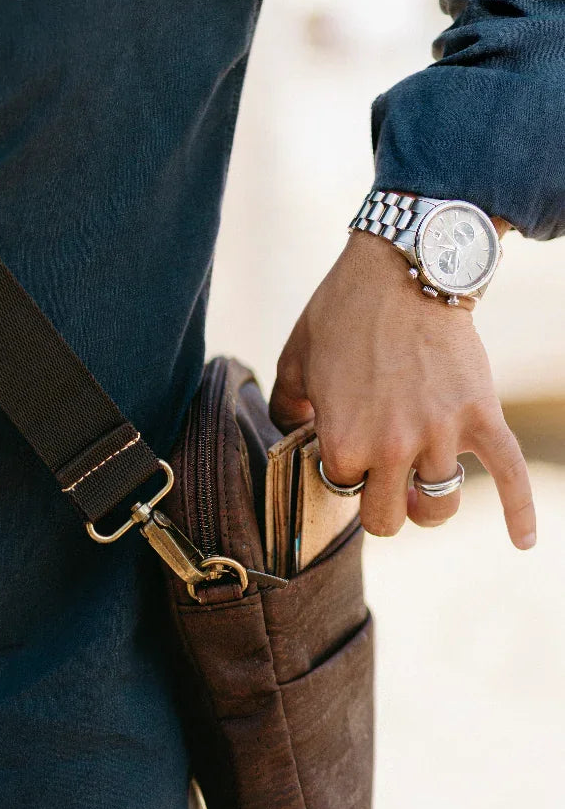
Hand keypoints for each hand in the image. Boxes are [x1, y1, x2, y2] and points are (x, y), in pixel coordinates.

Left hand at [268, 227, 535, 549]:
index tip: (348, 454)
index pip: (342, 491)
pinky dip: (519, 511)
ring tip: (422, 491)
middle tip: (382, 484)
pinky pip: (509, 474)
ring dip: (429, 504)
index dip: (343, 475)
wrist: (405, 267)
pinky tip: (522, 541)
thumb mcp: (296, 359)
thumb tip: (290, 430)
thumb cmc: (343, 311)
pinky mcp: (481, 415)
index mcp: (342, 441)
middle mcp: (391, 447)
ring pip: (439, 507)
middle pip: (388, 519)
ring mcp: (439, 434)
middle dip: (382, 506)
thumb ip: (287, 406)